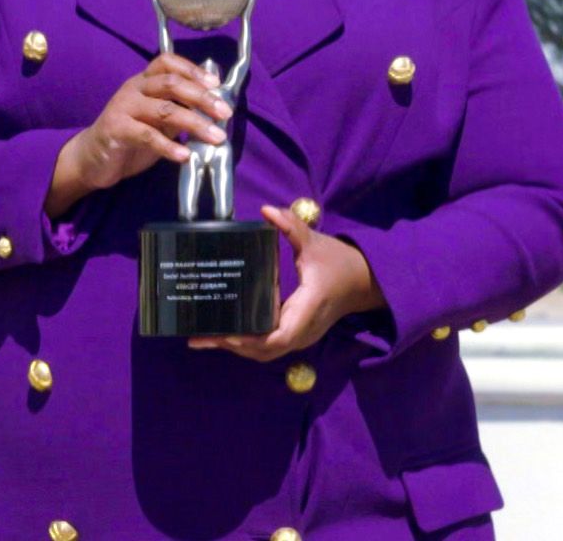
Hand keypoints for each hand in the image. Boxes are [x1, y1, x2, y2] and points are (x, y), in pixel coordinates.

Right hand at [46, 54, 229, 216]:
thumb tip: (215, 110)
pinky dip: (169, 146)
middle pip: (170, 83)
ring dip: (194, 123)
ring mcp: (123, 107)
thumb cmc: (130, 139)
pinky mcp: (115, 129)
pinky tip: (185, 156)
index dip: (193, 70)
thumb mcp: (159, 123)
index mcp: (144, 82)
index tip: (216, 84)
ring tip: (216, 137)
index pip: (167, 63)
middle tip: (224, 112)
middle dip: (202, 96)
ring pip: (164, 109)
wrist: (92, 159)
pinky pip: (147, 135)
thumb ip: (180, 112)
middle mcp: (133, 89)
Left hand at [188, 204, 385, 361]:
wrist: (363, 282)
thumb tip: (267, 210)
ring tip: (204, 339)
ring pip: (265, 352)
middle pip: (264, 351)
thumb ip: (292, 226)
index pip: (279, 337)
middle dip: (232, 346)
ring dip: (237, 348)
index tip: (226, 334)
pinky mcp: (297, 335)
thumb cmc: (339, 262)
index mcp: (307, 308)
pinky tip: (226, 335)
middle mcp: (303, 330)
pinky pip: (269, 346)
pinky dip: (247, 344)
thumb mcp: (315, 242)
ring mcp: (301, 336)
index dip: (251, 340)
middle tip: (199, 337)